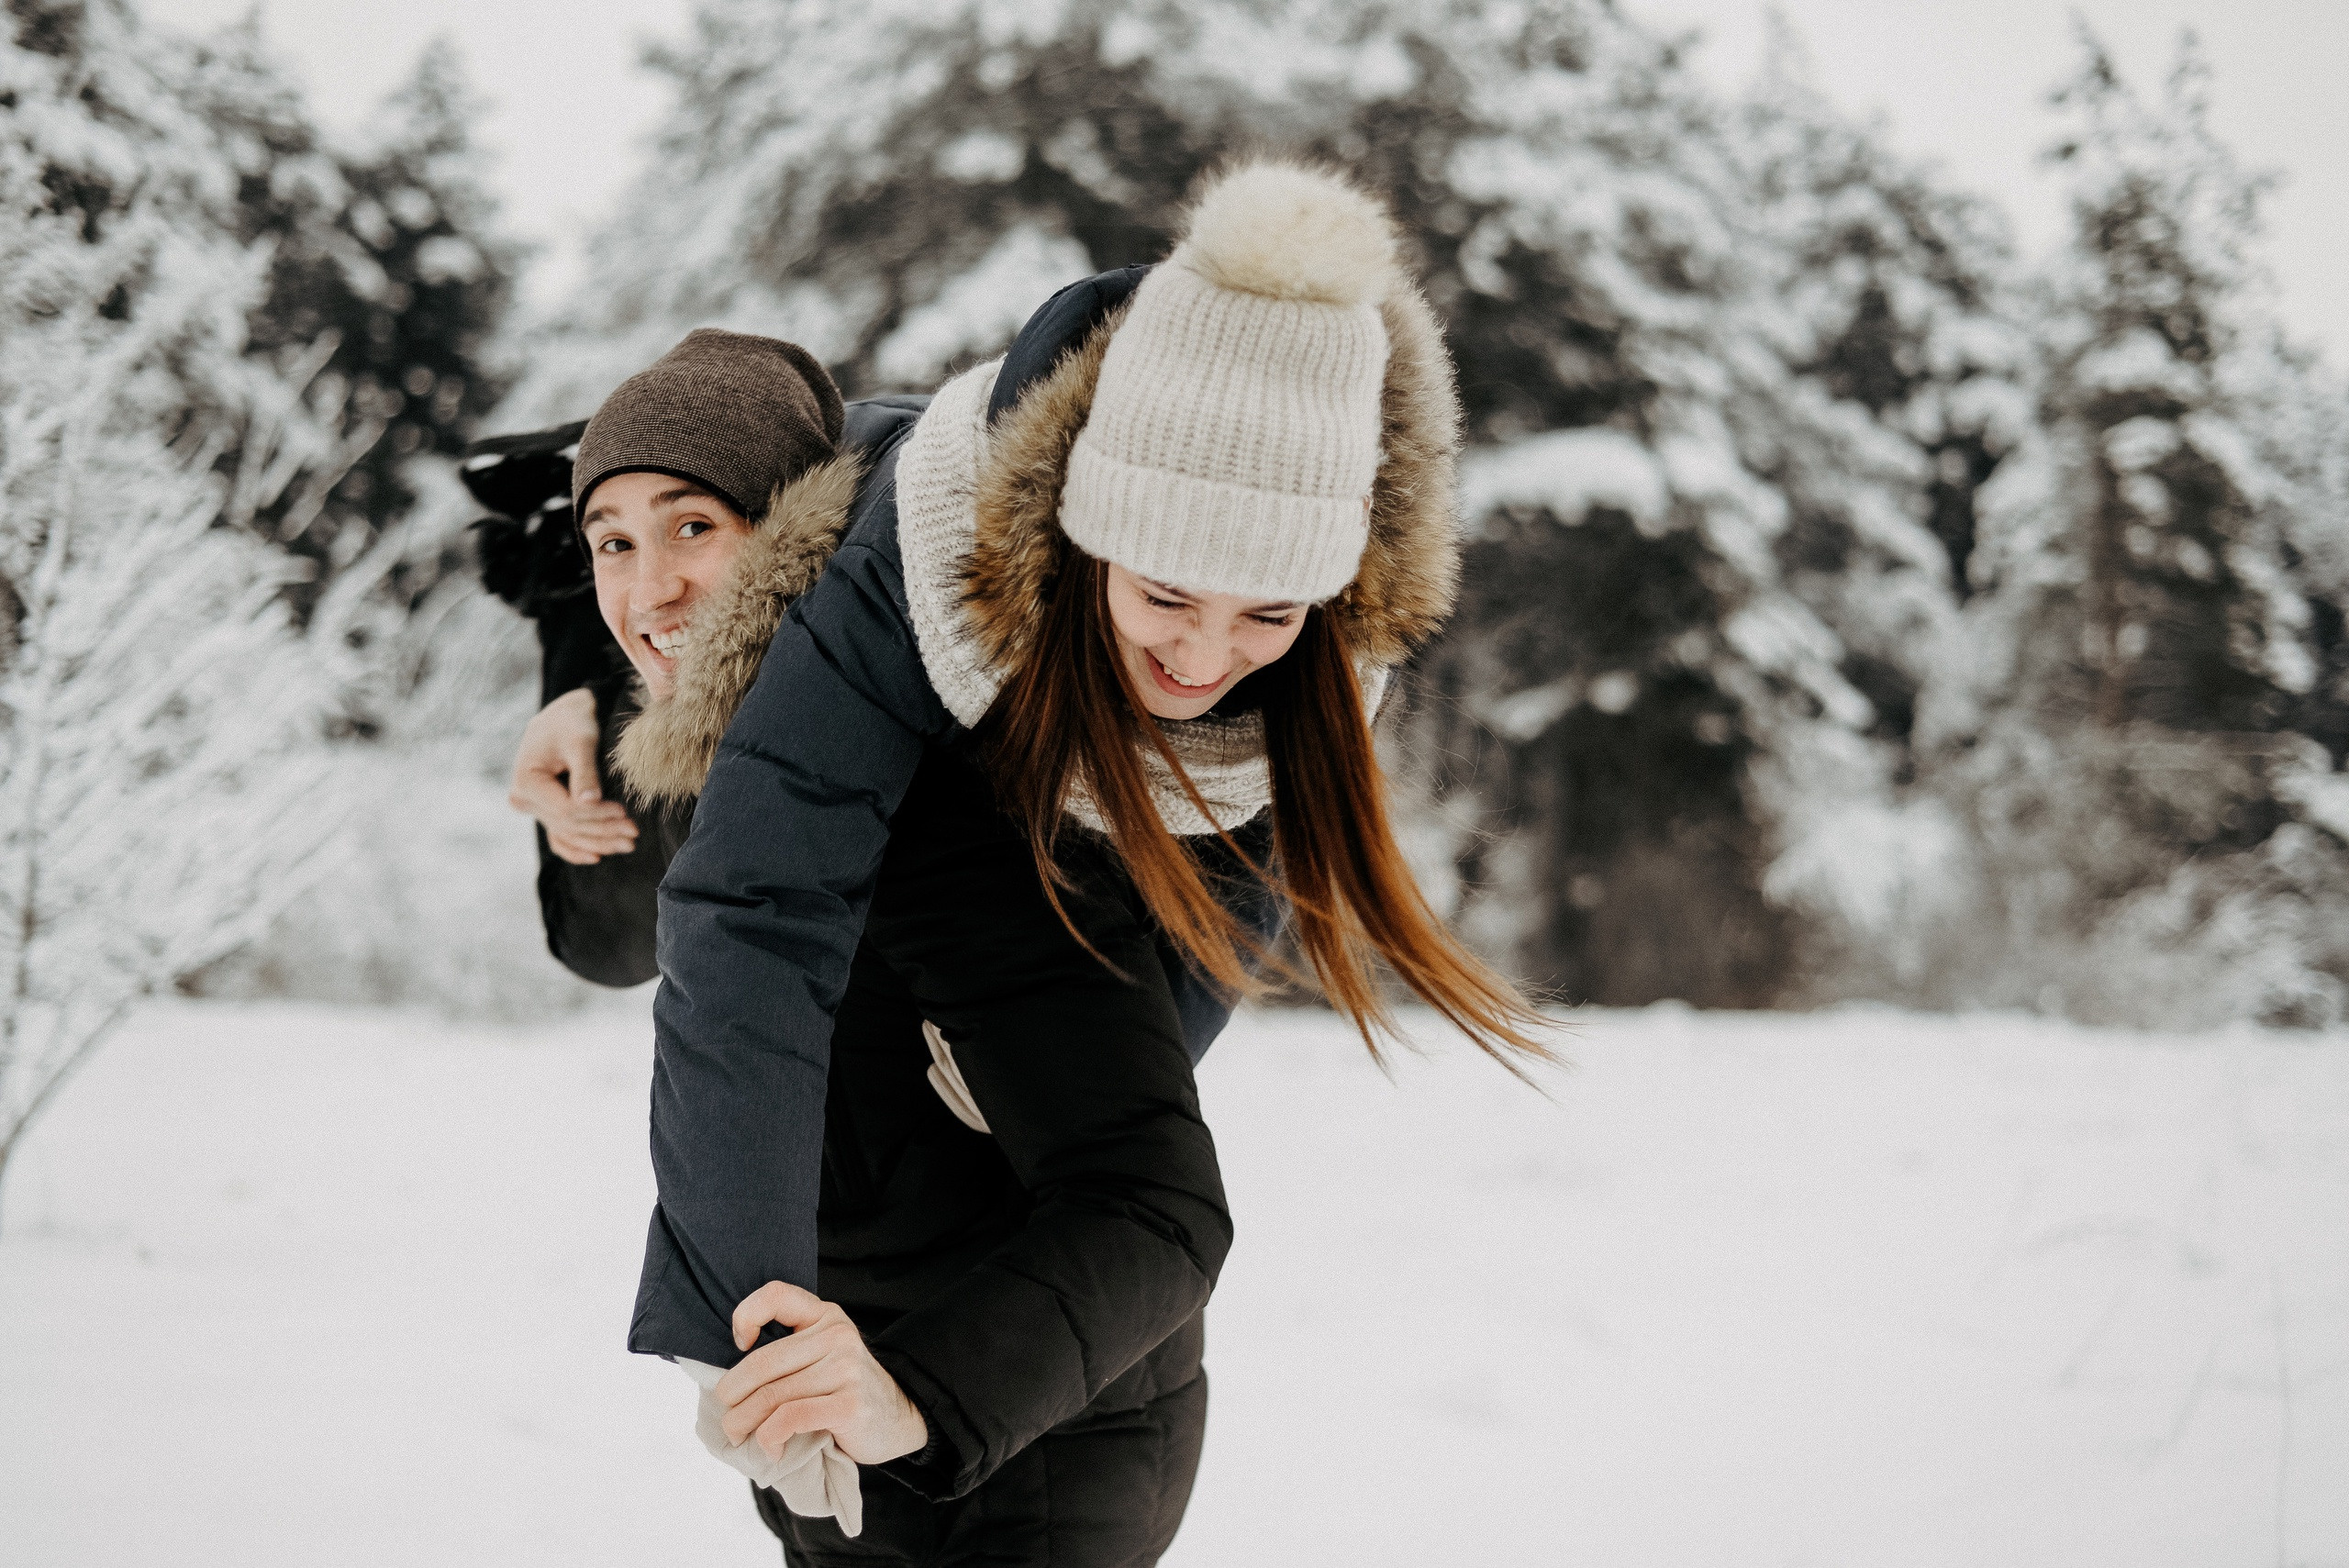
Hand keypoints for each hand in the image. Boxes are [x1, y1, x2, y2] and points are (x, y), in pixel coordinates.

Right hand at [507, 687, 638, 863]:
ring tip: (627, 844)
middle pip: (568, 824)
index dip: (597, 815)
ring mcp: (531, 807)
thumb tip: (589, 802)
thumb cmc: (573, 722)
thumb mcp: (580, 741)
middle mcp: (522, 798)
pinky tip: (599, 856)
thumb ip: (585, 771)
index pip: (565, 809)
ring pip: (566, 833)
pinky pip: (558, 836)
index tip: (625, 812)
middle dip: (603, 831)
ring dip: (597, 842)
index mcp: (526, 781)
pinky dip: (577, 847)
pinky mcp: (543, 810)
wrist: (564, 715)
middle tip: (635, 833)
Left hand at [716, 1281, 927, 1465]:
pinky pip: (790, 1418)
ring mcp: (846, 1369)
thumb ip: (789, 1352)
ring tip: (742, 1437)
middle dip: (731, 1396)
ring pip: (771, 1396)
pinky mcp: (849, 1404)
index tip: (740, 1344)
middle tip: (728, 1420)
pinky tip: (772, 1449)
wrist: (900, 1416)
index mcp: (826, 1316)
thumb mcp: (824, 1354)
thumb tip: (728, 1383)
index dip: (746, 1316)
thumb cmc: (847, 1389)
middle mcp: (837, 1336)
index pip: (776, 1295)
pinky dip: (770, 1438)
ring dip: (744, 1424)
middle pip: (762, 1363)